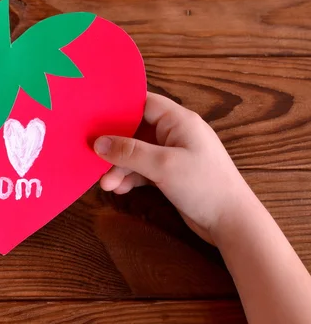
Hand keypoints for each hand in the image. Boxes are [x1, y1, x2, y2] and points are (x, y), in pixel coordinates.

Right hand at [94, 92, 252, 243]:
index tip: (95, 116)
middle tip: (94, 157)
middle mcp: (176, 133)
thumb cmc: (204, 185)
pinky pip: (143, 169)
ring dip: (120, 166)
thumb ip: (129, 152)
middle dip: (115, 145)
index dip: (119, 107)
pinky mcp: (171, 174)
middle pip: (136, 130)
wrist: (231, 222)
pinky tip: (119, 188)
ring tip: (105, 184)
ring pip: (137, 153)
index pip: (144, 102)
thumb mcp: (163, 165)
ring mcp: (173, 154)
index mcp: (179, 120)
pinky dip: (130, 177)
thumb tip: (98, 143)